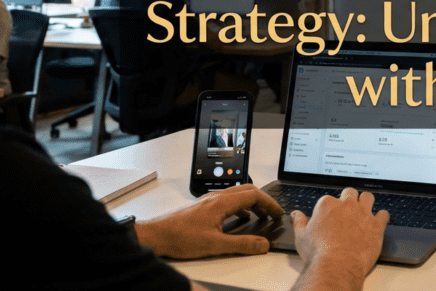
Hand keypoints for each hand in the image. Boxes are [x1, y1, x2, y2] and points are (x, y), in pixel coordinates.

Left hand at [135, 184, 283, 258]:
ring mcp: (209, 201)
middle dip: (264, 201)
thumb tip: (262, 244)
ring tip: (261, 215)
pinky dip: (241, 206)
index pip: (254, 196)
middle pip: (248, 191)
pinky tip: (240, 218)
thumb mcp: (215, 245)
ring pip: (237, 195)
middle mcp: (216, 198)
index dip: (270, 204)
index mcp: (222, 202)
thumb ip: (242, 244)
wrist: (156, 236)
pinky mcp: (203, 207)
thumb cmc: (180, 238)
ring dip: (253, 203)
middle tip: (273, 213)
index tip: (278, 213)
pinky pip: (228, 200)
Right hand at [290, 188, 389, 290]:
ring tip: (364, 210)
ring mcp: (363, 213)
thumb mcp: (302, 237)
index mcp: (327, 205)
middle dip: (349, 199)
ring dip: (366, 202)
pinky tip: (379, 221)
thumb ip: (299, 222)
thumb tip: (295, 214)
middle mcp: (346, 205)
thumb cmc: (319, 253)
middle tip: (347, 210)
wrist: (337, 266)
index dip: (330, 208)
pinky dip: (381, 217)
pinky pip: (384, 214)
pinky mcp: (377, 224)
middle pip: (350, 193)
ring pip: (368, 197)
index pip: (329, 199)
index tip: (330, 216)